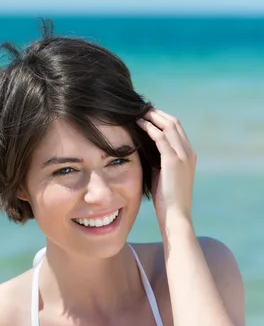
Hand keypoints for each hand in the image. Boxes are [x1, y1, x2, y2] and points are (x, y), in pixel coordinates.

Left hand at [136, 108, 196, 230]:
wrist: (176, 217)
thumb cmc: (166, 200)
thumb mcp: (163, 175)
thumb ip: (158, 160)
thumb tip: (143, 148)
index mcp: (189, 155)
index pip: (176, 128)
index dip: (161, 118)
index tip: (146, 114)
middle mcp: (189, 152)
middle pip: (173, 122)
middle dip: (156, 113)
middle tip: (140, 108)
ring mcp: (183, 156)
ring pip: (168, 125)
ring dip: (152, 116)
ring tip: (137, 112)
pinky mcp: (174, 161)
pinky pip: (160, 137)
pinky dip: (149, 127)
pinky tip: (138, 124)